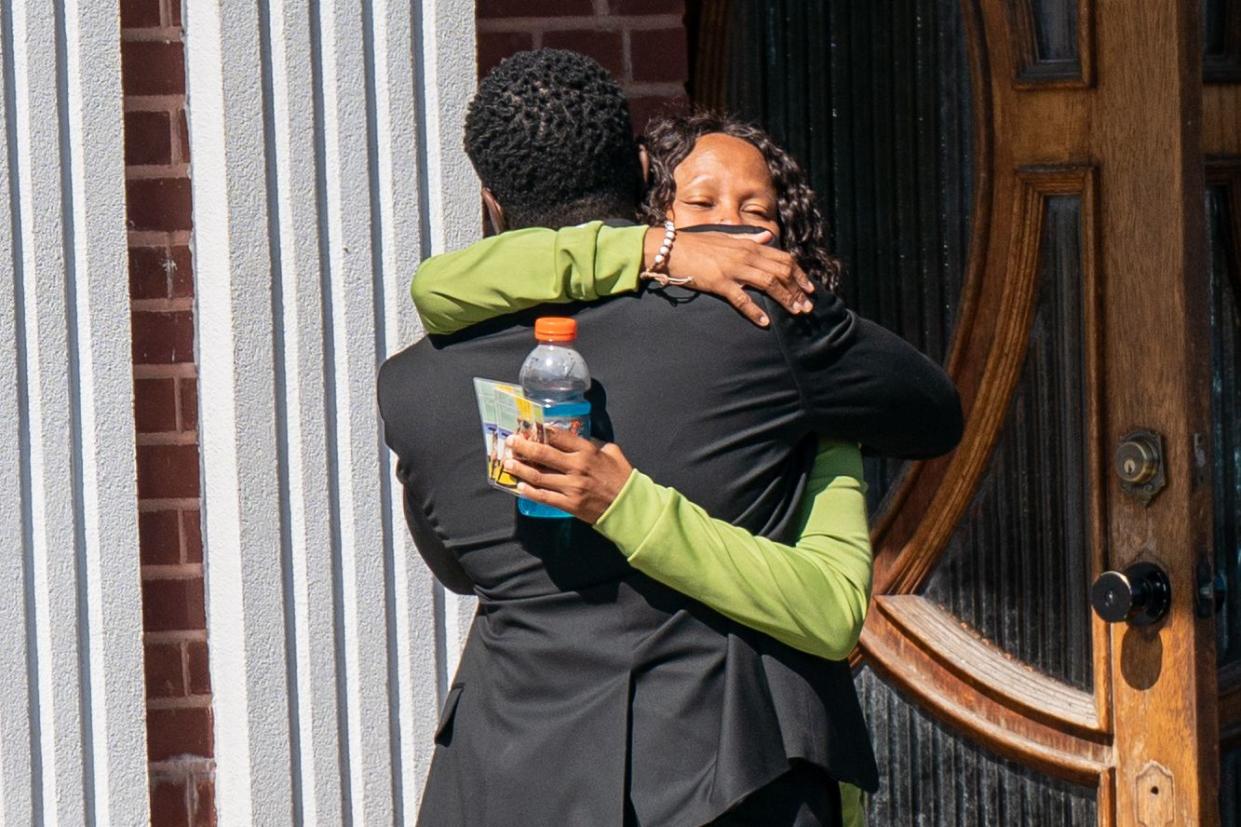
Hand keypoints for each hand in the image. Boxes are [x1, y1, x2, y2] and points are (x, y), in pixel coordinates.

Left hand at [504, 428, 633, 523]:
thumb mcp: (612, 453)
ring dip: (521, 468)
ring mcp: (572, 487)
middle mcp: (577, 467)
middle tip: (510, 442)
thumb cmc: (621, 479)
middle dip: (523, 447)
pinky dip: (530, 491)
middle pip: (543, 454)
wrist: (628, 507)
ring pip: (539, 476)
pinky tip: (519, 486)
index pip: (558, 437)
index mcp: (588, 451)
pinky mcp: (569, 504)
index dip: (540, 432)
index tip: (527, 428)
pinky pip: (544, 497)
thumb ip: (595, 445)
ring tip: (508, 463)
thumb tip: (578, 441)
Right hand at [643, 226, 814, 326]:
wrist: (672, 249)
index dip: (800, 275)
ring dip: (786, 299)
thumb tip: (769, 237)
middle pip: (781, 272)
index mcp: (749, 245)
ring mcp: (733, 269)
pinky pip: (742, 299)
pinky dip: (755, 311)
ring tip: (796, 313)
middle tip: (808, 307)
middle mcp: (746, 255)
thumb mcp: (726, 237)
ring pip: (769, 284)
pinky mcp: (720, 283)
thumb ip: (750, 238)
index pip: (784, 259)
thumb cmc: (698, 244)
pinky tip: (765, 322)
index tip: (810, 289)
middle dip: (798, 291)